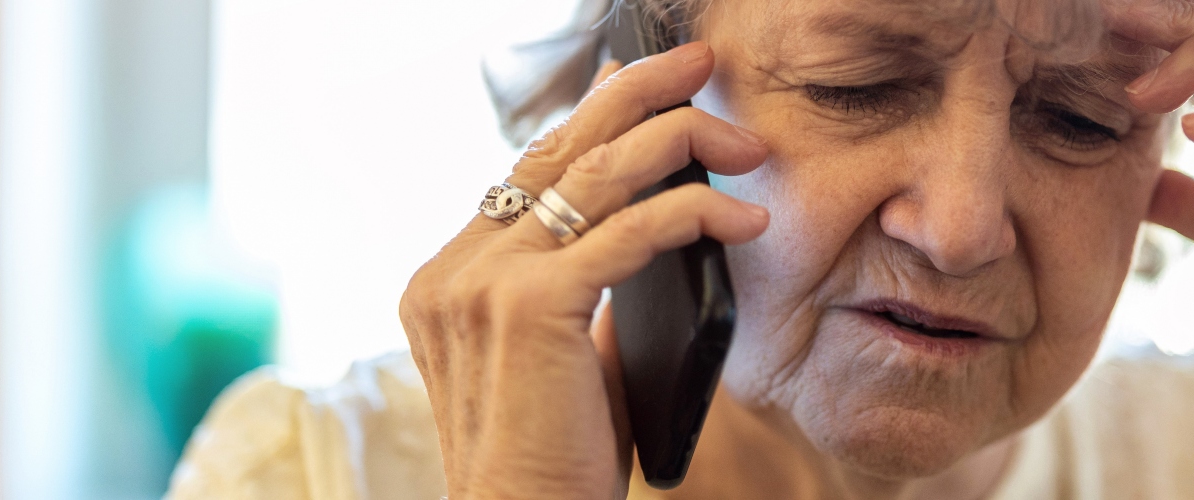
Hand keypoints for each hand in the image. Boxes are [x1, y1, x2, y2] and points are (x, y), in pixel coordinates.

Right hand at [398, 42, 769, 498]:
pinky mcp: (531, 307)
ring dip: (681, 142)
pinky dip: (693, 213)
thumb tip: (643, 231)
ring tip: (745, 142)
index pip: (529, 168)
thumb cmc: (555, 460)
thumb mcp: (563, 359)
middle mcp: (454, 269)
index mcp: (448, 276)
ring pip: (595, 174)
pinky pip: (628, 232)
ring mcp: (483, 283)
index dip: (595, 116)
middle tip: (701, 66)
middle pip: (557, 147)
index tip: (650, 84)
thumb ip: (580, 292)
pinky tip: (741, 219)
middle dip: (638, 94)